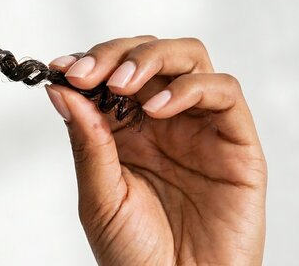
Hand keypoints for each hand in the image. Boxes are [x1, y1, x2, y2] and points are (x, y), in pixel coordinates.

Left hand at [45, 36, 266, 265]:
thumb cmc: (135, 254)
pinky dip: (190, 89)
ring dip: (151, 59)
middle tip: (88, 72)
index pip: (112, 73)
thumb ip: (86, 140)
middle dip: (116, 53)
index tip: (62, 67)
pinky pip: (224, 93)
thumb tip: (61, 89)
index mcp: (127, 131)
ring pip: (189, 59)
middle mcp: (164, 122)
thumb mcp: (99, 196)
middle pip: (150, 54)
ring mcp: (200, 128)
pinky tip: (159, 109)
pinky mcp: (237, 143)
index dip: (89, 62)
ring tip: (120, 85)